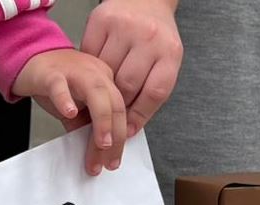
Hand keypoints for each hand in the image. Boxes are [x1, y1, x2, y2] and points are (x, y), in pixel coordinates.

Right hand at [12, 49, 128, 174]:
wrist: (30, 57)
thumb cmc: (55, 81)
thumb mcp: (77, 106)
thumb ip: (86, 126)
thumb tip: (95, 152)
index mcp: (106, 81)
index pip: (120, 111)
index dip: (120, 138)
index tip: (113, 160)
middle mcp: (95, 73)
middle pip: (115, 104)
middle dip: (115, 137)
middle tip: (108, 161)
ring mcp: (75, 71)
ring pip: (97, 94)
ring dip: (102, 122)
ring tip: (101, 144)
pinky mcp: (52, 73)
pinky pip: (60, 86)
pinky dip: (66, 100)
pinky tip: (69, 114)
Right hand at [82, 0, 181, 135]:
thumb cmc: (156, 36)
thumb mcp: (165, 61)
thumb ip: (151, 91)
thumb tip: (129, 127)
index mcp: (170, 52)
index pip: (154, 93)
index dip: (138, 116)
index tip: (127, 130)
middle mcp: (149, 37)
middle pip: (127, 85)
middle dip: (117, 104)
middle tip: (110, 112)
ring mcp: (124, 26)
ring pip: (106, 72)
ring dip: (101, 87)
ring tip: (101, 92)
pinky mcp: (101, 20)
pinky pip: (90, 54)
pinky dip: (90, 67)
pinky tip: (94, 70)